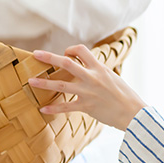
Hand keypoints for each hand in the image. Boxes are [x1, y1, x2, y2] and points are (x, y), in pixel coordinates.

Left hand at [28, 45, 145, 130]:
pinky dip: (53, 108)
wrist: (133, 112)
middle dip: (49, 58)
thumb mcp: (113, 77)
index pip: (81, 50)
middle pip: (66, 63)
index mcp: (99, 68)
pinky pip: (65, 107)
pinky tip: (43, 109)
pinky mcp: (86, 107)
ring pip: (60, 86)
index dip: (70, 50)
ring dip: (43, 83)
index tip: (66, 54)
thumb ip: (99, 72)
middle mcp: (92, 78)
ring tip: (30, 81)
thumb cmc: (125, 95)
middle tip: (36, 55)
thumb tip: (89, 69)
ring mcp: (87, 93)